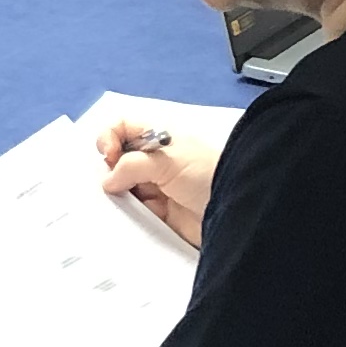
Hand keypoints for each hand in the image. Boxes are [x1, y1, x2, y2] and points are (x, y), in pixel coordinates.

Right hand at [95, 117, 220, 246]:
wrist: (237, 210)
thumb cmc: (208, 173)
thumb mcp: (168, 160)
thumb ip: (132, 165)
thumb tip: (108, 180)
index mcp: (158, 137)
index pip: (122, 128)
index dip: (109, 138)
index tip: (109, 156)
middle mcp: (155, 160)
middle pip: (118, 160)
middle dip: (109, 171)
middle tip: (110, 184)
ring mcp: (157, 187)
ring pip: (124, 188)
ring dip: (117, 195)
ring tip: (117, 204)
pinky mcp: (160, 213)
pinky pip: (135, 213)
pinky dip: (128, 215)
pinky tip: (126, 218)